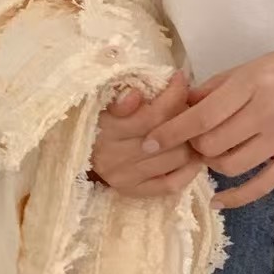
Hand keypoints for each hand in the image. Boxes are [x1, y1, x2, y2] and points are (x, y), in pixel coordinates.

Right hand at [91, 71, 206, 197]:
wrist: (81, 151)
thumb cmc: (100, 119)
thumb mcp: (104, 101)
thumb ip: (120, 98)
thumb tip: (136, 95)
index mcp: (107, 130)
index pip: (153, 115)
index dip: (174, 95)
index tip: (181, 81)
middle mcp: (115, 157)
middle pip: (169, 137)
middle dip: (185, 119)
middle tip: (188, 108)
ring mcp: (125, 177)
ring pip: (176, 159)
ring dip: (189, 142)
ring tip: (189, 130)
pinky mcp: (134, 192)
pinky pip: (172, 184)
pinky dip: (188, 170)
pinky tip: (192, 157)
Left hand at [139, 36, 273, 209]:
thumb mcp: (263, 61)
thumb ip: (225, 84)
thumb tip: (187, 101)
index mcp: (252, 81)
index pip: (200, 116)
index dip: (170, 132)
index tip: (148, 142)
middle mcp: (267, 110)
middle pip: (211, 145)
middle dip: (194, 148)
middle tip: (192, 144)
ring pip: (231, 165)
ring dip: (214, 165)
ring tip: (215, 156)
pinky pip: (262, 183)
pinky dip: (237, 196)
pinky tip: (221, 199)